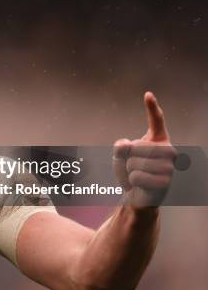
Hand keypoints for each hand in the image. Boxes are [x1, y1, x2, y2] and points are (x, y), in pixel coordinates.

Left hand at [113, 92, 176, 206]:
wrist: (137, 195)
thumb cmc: (130, 172)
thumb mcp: (120, 156)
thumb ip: (120, 146)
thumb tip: (127, 144)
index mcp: (158, 140)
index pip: (156, 121)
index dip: (152, 108)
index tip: (147, 95)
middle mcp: (168, 151)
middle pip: (137, 146)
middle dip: (127, 158)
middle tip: (133, 167)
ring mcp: (169, 167)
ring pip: (135, 163)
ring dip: (129, 171)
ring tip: (138, 176)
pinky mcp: (166, 182)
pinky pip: (137, 177)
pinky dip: (132, 181)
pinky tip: (142, 185)